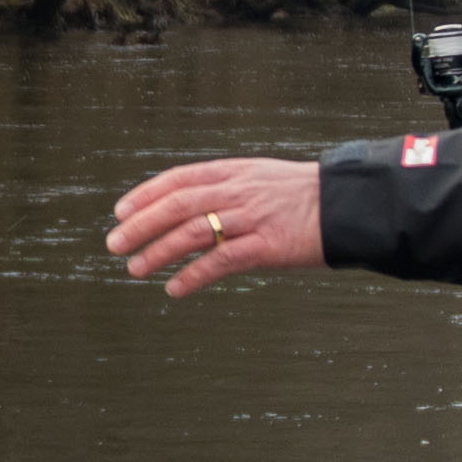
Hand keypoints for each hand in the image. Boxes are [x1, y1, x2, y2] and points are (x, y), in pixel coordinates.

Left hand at [105, 156, 323, 298]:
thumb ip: (226, 188)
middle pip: (178, 205)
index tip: (120, 211)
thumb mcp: (261, 178)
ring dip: (159, 252)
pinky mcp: (268, 246)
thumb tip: (188, 205)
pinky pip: (222, 261)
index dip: (146, 194)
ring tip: (135, 269)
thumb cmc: (303, 196)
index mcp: (234, 172)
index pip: (180, 178)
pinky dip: (193, 276)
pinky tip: (174, 289)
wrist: (348, 206)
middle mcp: (238, 192)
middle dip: (142, 224)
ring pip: (194, 233)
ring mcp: (252, 218)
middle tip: (114, 244)